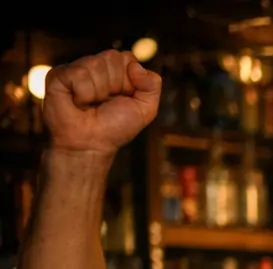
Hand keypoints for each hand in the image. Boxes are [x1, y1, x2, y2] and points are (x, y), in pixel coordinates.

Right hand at [43, 51, 160, 155]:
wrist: (90, 145)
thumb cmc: (114, 128)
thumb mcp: (145, 109)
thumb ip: (152, 86)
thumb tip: (136, 66)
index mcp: (115, 70)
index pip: (127, 58)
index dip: (129, 82)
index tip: (122, 98)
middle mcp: (95, 66)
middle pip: (112, 57)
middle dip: (115, 85)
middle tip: (104, 102)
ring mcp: (75, 68)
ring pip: (95, 64)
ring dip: (99, 92)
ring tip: (90, 104)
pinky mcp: (58, 75)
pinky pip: (79, 74)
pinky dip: (83, 94)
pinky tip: (77, 103)